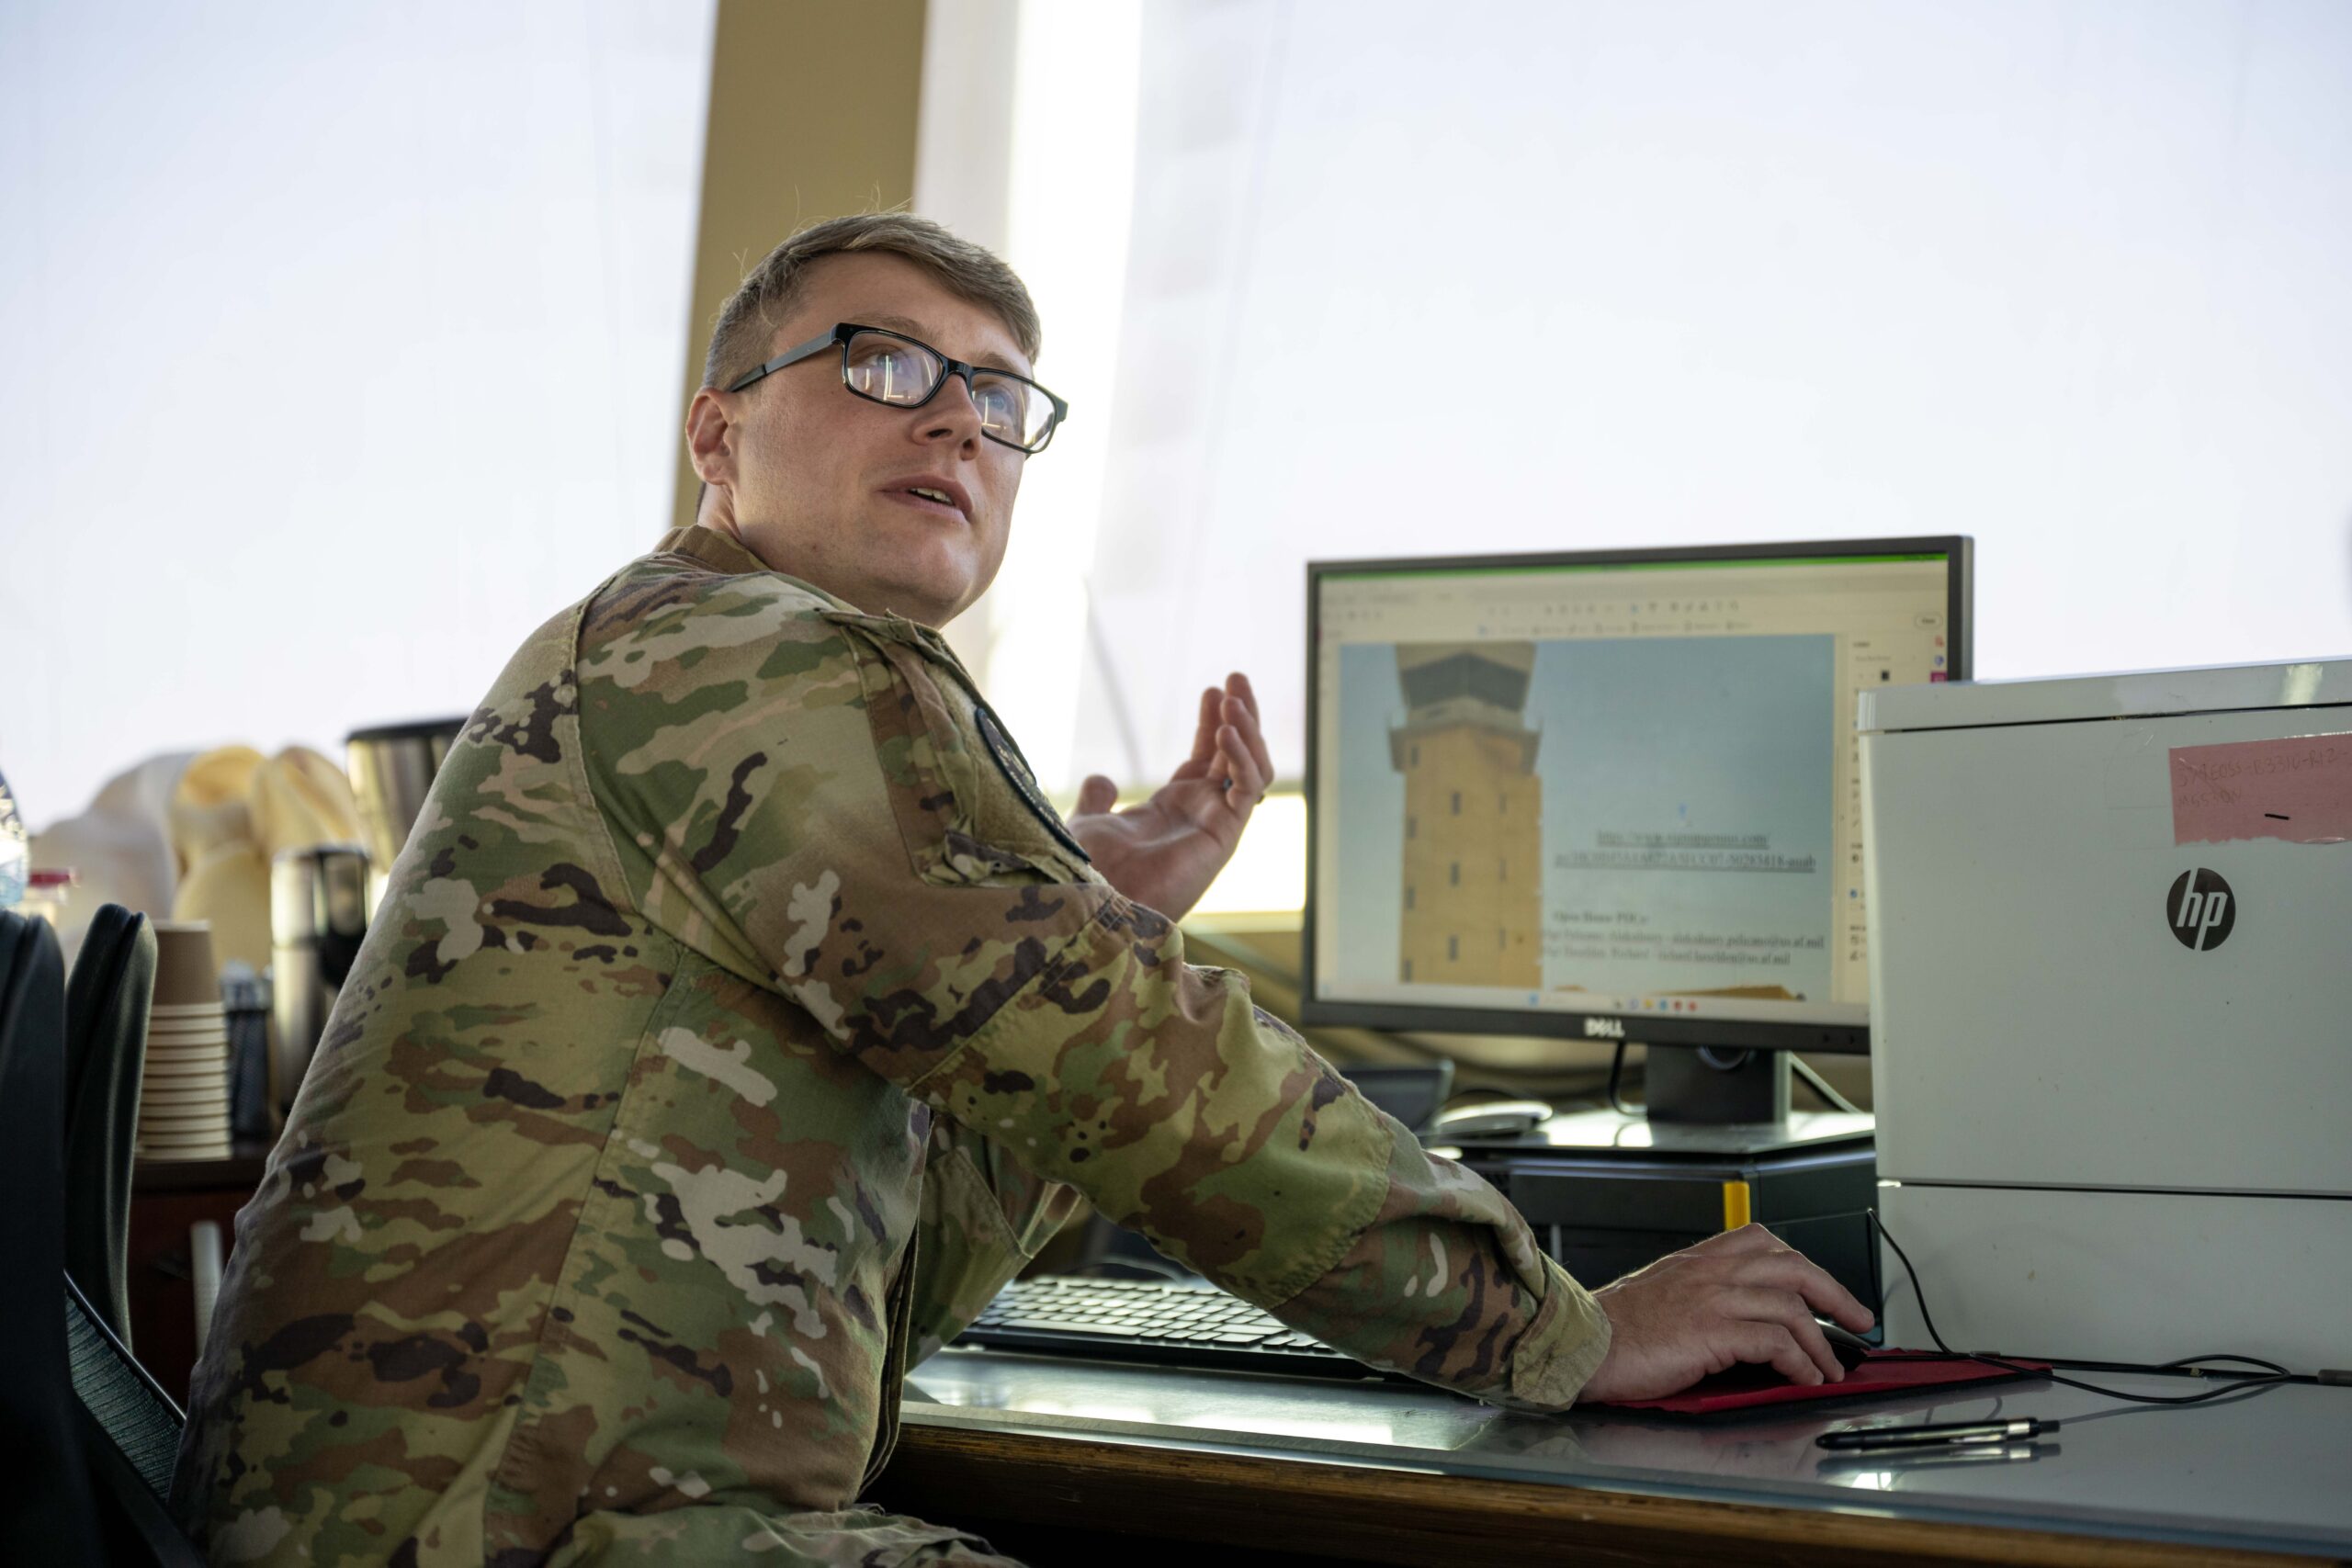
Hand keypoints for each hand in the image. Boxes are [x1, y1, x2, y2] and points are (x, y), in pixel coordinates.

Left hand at [1065, 673, 1272, 920]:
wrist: (1092, 898)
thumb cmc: (1088, 870)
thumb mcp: (1088, 822)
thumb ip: (1098, 800)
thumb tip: (1102, 778)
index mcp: (1175, 810)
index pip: (1207, 757)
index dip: (1211, 722)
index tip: (1210, 688)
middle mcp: (1202, 815)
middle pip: (1236, 755)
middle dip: (1240, 715)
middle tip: (1236, 676)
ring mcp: (1217, 825)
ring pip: (1251, 768)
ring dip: (1247, 729)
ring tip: (1233, 696)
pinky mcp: (1225, 835)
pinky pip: (1248, 787)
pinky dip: (1243, 756)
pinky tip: (1226, 728)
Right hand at [1575, 1224, 1875, 1402]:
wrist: (1582, 1343)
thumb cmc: (1612, 1330)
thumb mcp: (1659, 1296)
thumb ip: (1697, 1296)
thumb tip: (1739, 1325)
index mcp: (1696, 1261)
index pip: (1762, 1241)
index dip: (1802, 1263)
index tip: (1822, 1287)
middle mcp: (1709, 1271)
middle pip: (1792, 1265)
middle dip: (1834, 1292)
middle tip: (1858, 1318)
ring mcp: (1712, 1298)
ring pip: (1791, 1305)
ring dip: (1821, 1342)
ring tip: (1829, 1368)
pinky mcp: (1713, 1330)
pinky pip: (1776, 1342)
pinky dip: (1800, 1362)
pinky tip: (1804, 1378)